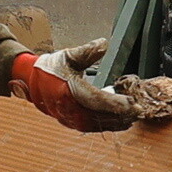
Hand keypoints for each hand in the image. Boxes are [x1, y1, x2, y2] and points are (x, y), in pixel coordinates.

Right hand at [12, 42, 138, 132]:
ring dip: (116, 122)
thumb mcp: (69, 55)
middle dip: (121, 115)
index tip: (133, 103)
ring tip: (132, 118)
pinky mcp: (69, 122)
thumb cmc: (52, 67)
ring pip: (97, 124)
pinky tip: (118, 122)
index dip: (117, 103)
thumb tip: (104, 44)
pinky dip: (106, 126)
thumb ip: (88, 51)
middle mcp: (69, 107)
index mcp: (69, 91)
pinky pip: (91, 127)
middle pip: (100, 116)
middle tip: (139, 112)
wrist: (31, 81)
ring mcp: (68, 117)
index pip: (98, 100)